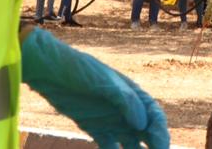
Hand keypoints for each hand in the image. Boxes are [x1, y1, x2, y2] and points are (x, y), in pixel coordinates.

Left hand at [21, 28, 167, 148]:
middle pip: (147, 135)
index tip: (160, 148)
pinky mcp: (97, 130)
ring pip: (131, 146)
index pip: (155, 118)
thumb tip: (143, 124)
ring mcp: (112, 121)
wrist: (51, 71)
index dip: (161, 134)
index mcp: (134, 95)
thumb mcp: (104, 81)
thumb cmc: (80, 70)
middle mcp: (127, 111)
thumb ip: (125, 100)